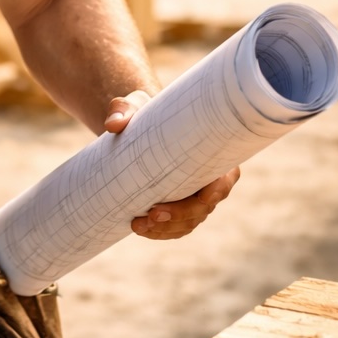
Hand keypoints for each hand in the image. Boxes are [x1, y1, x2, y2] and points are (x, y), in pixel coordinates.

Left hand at [103, 92, 240, 240]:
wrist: (137, 125)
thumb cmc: (145, 111)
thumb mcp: (135, 105)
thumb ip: (124, 110)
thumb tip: (113, 125)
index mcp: (211, 151)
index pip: (225, 176)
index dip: (217, 190)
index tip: (202, 198)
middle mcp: (209, 177)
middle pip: (205, 206)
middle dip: (181, 216)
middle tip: (151, 215)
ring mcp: (196, 194)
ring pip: (190, 221)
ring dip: (167, 229)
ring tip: (138, 225)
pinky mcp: (180, 204)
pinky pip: (178, 226)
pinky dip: (162, 232)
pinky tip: (142, 229)